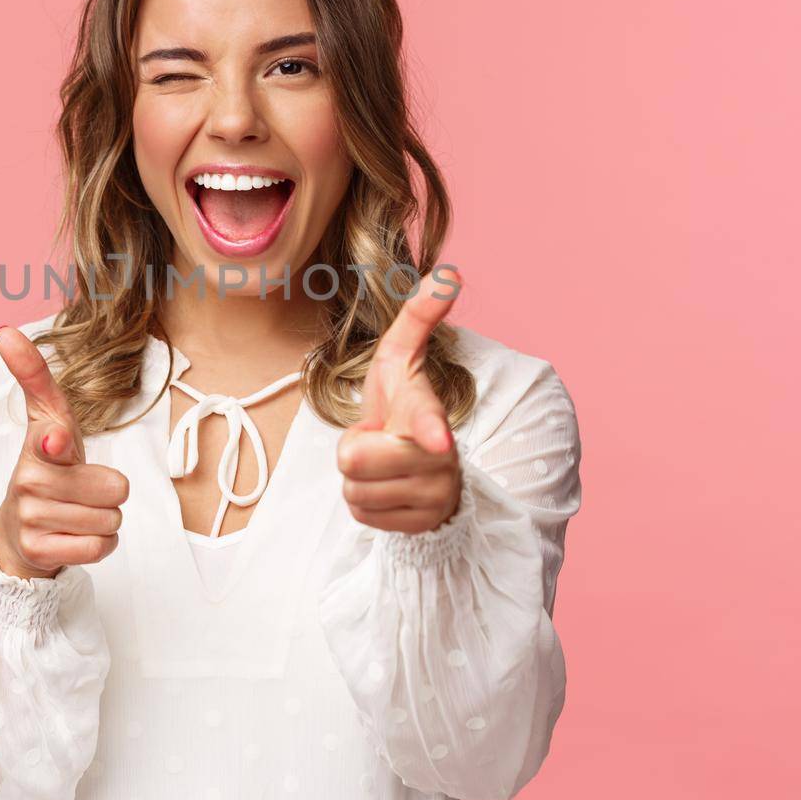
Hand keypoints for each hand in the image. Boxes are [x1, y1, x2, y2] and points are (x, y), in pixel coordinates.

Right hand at [0, 326, 128, 578]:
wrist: (19, 534)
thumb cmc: (50, 471)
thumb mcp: (52, 422)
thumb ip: (37, 380)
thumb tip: (3, 330)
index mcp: (40, 442)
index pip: (48, 428)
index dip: (57, 437)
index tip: (55, 438)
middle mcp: (30, 478)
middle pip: (116, 488)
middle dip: (110, 493)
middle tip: (83, 492)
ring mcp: (32, 516)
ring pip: (112, 519)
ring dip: (104, 519)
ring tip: (76, 513)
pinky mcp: (39, 550)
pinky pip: (100, 547)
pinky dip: (98, 545)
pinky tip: (73, 536)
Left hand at [337, 268, 462, 533]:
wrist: (419, 465)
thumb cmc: (401, 405)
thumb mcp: (400, 359)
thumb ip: (418, 317)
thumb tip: (448, 273)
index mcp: (428, 414)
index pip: (428, 420)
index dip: (429, 429)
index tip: (438, 440)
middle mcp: (440, 459)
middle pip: (353, 460)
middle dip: (352, 450)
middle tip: (375, 441)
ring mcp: (434, 496)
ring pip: (355, 493)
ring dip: (358, 480)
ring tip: (383, 467)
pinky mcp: (420, 526)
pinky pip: (364, 517)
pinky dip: (367, 505)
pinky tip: (387, 491)